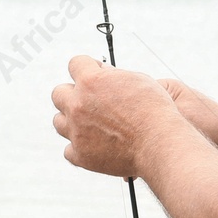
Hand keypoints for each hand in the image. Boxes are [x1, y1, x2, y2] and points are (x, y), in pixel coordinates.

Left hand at [52, 55, 181, 177]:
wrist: (159, 143)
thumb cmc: (154, 110)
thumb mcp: (138, 80)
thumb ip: (113, 75)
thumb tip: (101, 72)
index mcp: (90, 81)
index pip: (75, 63)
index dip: (87, 68)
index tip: (97, 76)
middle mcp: (78, 104)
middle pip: (58, 93)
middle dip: (72, 94)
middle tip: (91, 102)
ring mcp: (76, 131)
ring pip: (58, 121)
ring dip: (72, 121)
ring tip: (92, 124)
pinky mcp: (80, 154)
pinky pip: (68, 149)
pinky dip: (79, 147)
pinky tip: (94, 145)